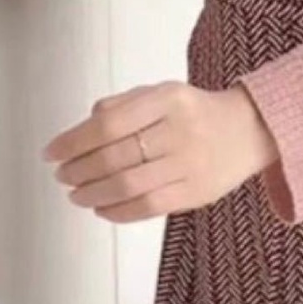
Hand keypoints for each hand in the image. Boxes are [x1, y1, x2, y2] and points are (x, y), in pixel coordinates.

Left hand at [43, 82, 278, 222]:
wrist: (251, 129)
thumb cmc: (194, 110)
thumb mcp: (161, 92)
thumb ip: (122, 104)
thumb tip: (83, 127)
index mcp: (168, 99)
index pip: (109, 124)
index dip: (74, 141)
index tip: (52, 152)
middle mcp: (179, 130)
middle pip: (115, 157)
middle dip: (79, 170)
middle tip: (62, 175)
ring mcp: (190, 164)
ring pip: (128, 186)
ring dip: (92, 193)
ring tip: (75, 193)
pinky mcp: (197, 193)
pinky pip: (148, 207)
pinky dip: (117, 211)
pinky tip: (101, 207)